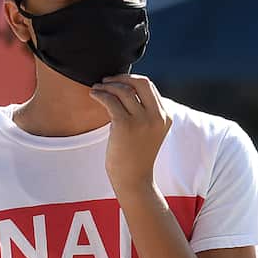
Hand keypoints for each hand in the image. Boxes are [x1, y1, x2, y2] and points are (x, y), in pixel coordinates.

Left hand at [89, 74, 171, 195]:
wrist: (133, 180)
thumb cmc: (135, 157)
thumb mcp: (147, 132)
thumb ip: (143, 112)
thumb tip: (124, 89)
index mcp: (165, 117)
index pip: (149, 87)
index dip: (131, 80)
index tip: (117, 82)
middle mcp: (157, 116)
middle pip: (140, 82)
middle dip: (121, 77)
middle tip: (106, 80)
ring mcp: (142, 121)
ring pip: (123, 90)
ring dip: (107, 86)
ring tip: (96, 89)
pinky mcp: (125, 125)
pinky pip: (110, 100)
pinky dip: (100, 94)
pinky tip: (93, 95)